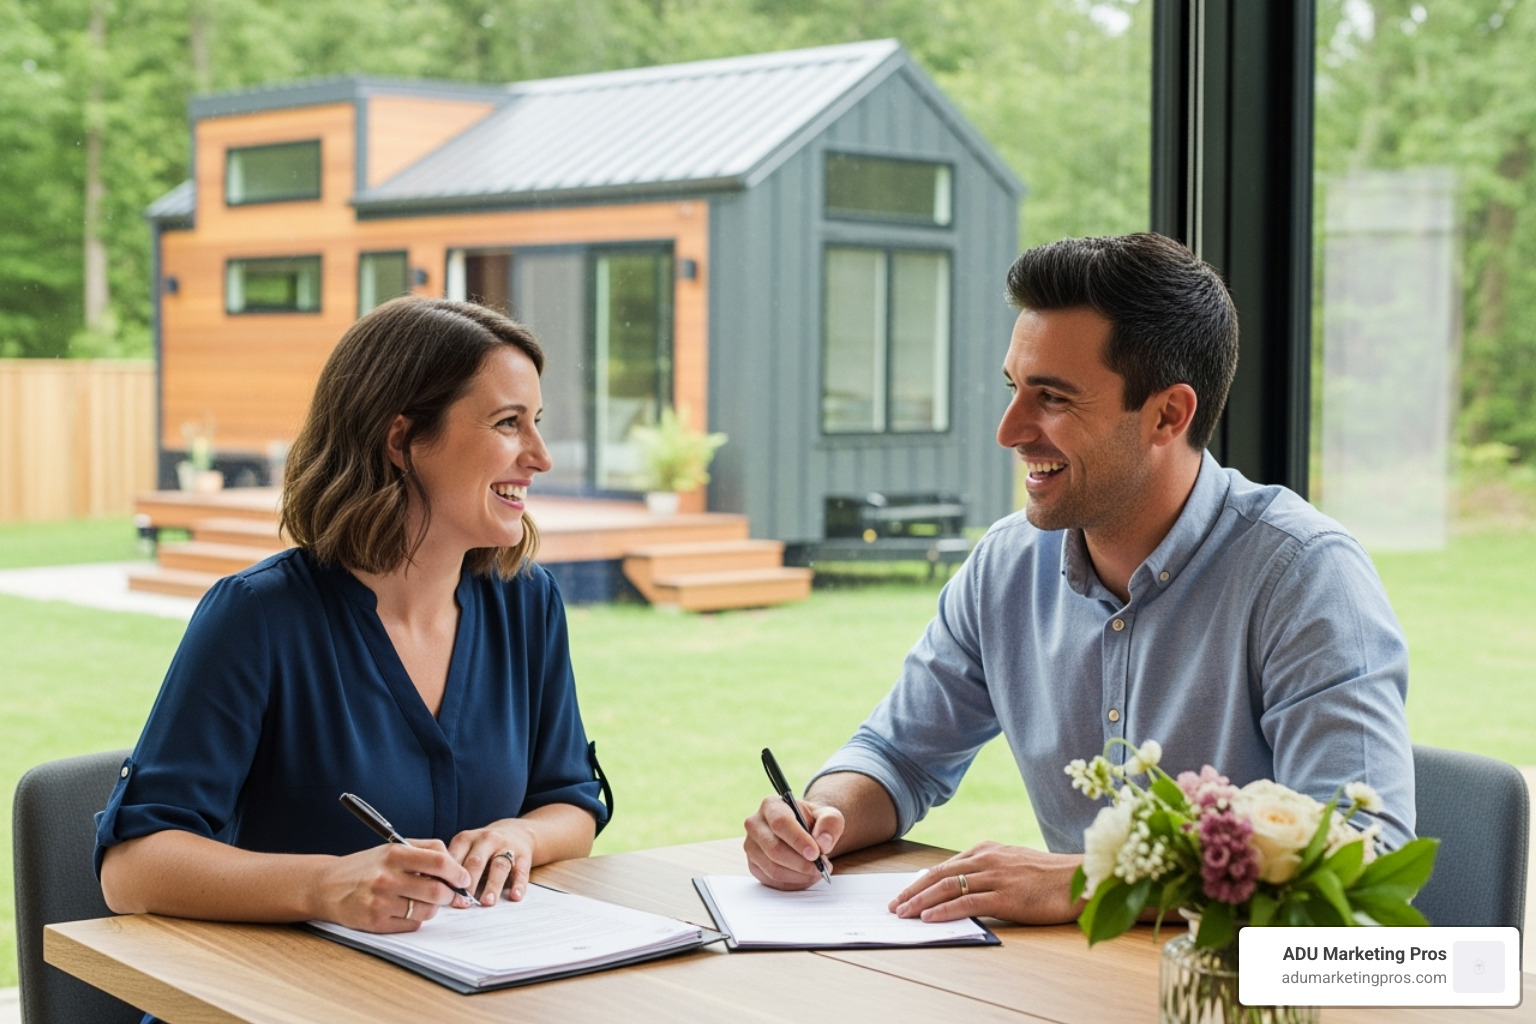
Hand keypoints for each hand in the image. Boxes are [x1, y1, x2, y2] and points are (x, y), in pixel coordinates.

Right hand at [318, 839, 471, 932]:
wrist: (328, 886)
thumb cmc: (367, 866)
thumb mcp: (394, 847)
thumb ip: (427, 850)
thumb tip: (456, 866)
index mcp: (395, 854)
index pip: (439, 863)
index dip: (457, 872)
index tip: (463, 878)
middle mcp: (387, 878)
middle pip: (436, 891)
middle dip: (449, 894)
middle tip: (449, 894)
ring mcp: (380, 902)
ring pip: (427, 911)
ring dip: (433, 907)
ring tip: (424, 900)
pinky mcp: (375, 923)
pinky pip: (412, 924)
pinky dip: (416, 918)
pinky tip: (405, 909)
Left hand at [449, 820, 537, 905]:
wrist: (516, 832)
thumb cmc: (482, 848)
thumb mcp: (465, 849)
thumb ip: (453, 867)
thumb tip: (437, 893)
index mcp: (466, 839)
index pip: (455, 858)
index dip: (449, 878)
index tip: (444, 896)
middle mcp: (486, 840)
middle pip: (476, 862)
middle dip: (469, 883)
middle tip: (463, 903)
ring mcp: (506, 846)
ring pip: (499, 866)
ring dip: (492, 885)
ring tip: (487, 902)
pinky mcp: (523, 855)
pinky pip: (521, 870)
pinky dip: (519, 884)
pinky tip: (515, 896)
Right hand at [743, 795, 842, 889]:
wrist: (802, 832)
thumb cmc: (812, 822)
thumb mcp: (828, 815)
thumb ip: (830, 823)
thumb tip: (823, 843)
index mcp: (771, 805)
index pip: (780, 823)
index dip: (798, 840)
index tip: (815, 853)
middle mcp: (755, 824)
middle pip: (774, 849)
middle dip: (801, 863)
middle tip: (821, 867)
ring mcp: (751, 846)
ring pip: (773, 868)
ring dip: (799, 876)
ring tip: (817, 872)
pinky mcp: (753, 865)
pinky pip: (772, 880)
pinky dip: (793, 883)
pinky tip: (806, 877)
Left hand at [888, 842, 1083, 924]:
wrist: (1082, 879)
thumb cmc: (1050, 876)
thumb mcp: (1013, 865)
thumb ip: (988, 871)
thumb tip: (962, 886)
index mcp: (987, 850)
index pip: (944, 866)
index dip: (921, 881)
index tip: (904, 893)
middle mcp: (987, 859)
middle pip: (939, 875)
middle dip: (912, 891)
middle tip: (894, 905)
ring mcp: (996, 876)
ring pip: (948, 888)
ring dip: (921, 901)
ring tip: (903, 913)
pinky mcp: (1007, 896)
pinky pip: (968, 903)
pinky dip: (944, 910)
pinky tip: (929, 918)